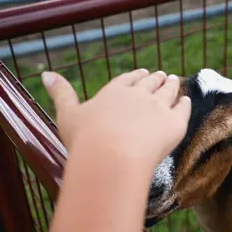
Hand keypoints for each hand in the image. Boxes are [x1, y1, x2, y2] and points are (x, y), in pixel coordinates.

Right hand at [41, 69, 190, 167]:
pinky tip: (186, 100)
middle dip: (156, 79)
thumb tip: (46, 73)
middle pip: (150, 83)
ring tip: (174, 80)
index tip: (141, 73)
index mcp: (114, 92)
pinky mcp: (174, 123)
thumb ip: (60, 93)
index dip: (135, 76)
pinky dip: (184, 103)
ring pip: (168, 91)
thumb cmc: (85, 140)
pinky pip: (183, 109)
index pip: (128, 80)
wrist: (111, 158)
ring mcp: (158, 108)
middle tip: (162, 75)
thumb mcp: (68, 115)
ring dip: (172, 84)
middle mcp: (138, 95)